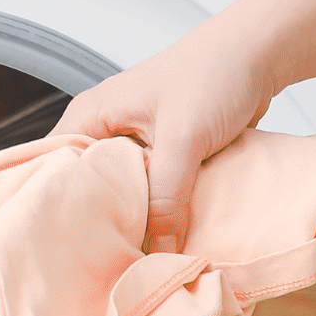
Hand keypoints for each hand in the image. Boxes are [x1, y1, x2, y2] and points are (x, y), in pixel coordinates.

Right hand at [55, 26, 274, 253]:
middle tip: (113, 261)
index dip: (62, 211)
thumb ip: (167, 196)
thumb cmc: (214, 72)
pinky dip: (162, 213)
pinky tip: (168, 237)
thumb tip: (159, 253)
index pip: (55, 172)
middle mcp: (106, 132)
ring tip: (139, 256)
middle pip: (89, 191)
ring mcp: (135, 145)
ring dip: (137, 221)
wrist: (260, 53)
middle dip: (104, 225)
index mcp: (90, 118)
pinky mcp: (164, 157)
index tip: (75, 249)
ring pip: (125, 196)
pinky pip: (153, 194)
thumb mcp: (184, 137)